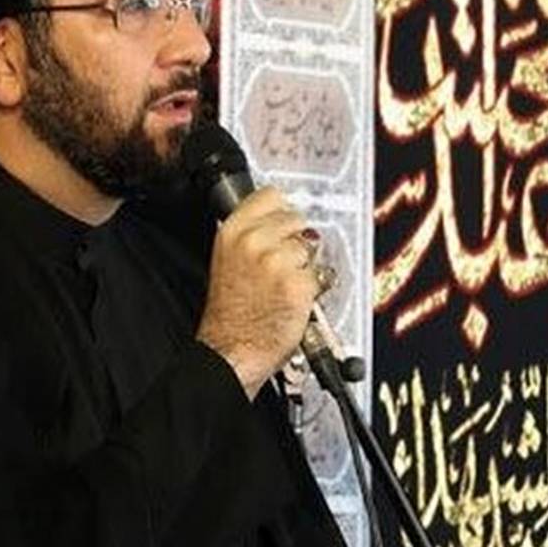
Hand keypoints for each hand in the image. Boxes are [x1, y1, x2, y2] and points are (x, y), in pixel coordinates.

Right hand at [196, 186, 319, 398]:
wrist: (231, 350)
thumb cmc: (229, 315)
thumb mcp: (226, 261)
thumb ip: (250, 236)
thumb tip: (278, 221)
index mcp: (233, 232)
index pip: (271, 196)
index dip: (282, 211)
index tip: (284, 222)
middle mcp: (254, 241)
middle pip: (297, 218)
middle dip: (296, 240)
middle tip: (284, 265)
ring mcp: (278, 261)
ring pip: (310, 247)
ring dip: (305, 265)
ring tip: (285, 286)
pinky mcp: (299, 284)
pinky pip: (320, 274)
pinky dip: (313, 288)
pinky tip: (294, 300)